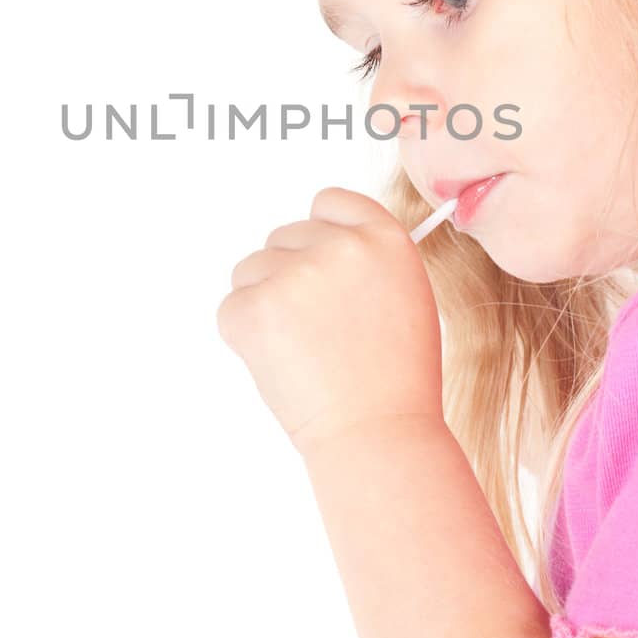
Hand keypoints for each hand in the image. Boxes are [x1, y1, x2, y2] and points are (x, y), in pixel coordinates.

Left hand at [215, 186, 443, 458]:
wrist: (378, 434)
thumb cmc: (396, 379)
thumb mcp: (406, 296)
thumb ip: (366, 259)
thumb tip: (316, 245)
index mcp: (384, 238)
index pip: (330, 203)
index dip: (320, 236)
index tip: (320, 264)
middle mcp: (339, 246)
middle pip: (284, 237)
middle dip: (289, 275)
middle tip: (315, 330)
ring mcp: (295, 275)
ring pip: (251, 270)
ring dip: (264, 303)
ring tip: (301, 350)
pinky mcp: (255, 308)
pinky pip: (232, 308)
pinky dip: (245, 335)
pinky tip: (281, 363)